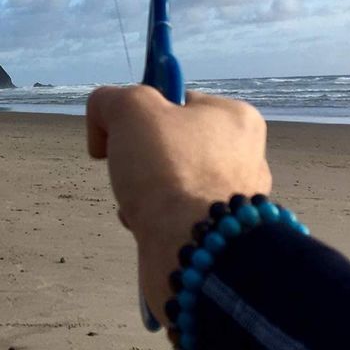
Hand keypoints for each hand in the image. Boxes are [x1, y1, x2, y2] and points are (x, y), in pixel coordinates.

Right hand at [86, 85, 272, 321]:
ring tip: (136, 204)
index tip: (125, 133)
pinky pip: (178, 219)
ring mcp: (236, 202)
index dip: (145, 114)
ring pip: (173, 183)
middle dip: (143, 159)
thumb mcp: (130, 108)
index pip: (180, 102)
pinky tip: (144, 227)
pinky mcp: (222, 238)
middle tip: (129, 169)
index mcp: (237, 118)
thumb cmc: (168, 168)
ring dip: (145, 192)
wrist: (188, 249)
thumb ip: (110, 99)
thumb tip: (103, 120)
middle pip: (175, 145)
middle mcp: (246, 157)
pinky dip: (155, 221)